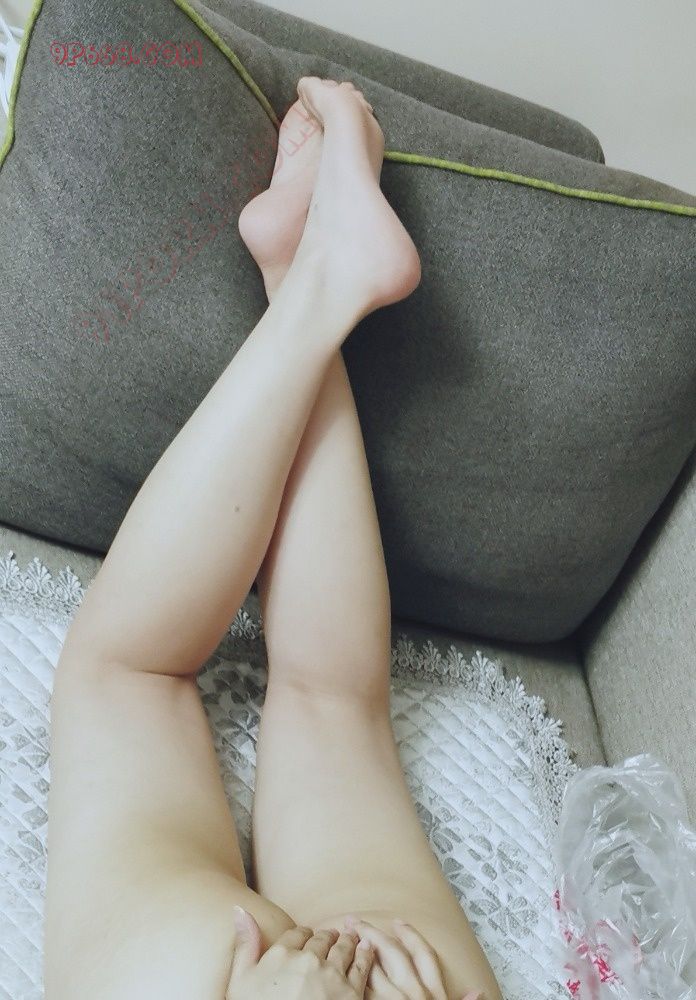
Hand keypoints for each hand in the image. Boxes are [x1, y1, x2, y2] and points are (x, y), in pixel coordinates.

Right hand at [226, 908, 374, 998]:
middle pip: (322, 939)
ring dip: (347, 941)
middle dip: (326, 937)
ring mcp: (331, 976)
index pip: (298, 933)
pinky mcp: (351, 993)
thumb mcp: (241, 982)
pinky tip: (367, 948)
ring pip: (343, 948)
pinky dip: (365, 954)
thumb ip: (245, 944)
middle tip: (332, 935)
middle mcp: (308, 960)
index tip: (307, 936)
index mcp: (281, 954)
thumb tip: (240, 909)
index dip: (304, 934)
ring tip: (350, 937)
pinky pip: (361, 966)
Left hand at [347, 917, 481, 999]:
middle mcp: (414, 994)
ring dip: (357, 952)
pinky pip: (361, 992)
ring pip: (372, 968)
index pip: (423, 954)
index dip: (410, 935)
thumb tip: (479, 992)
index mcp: (434, 994)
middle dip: (372, 934)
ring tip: (344, 939)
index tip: (397, 922)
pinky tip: (341, 971)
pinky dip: (352, 979)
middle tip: (355, 921)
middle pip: (392, 953)